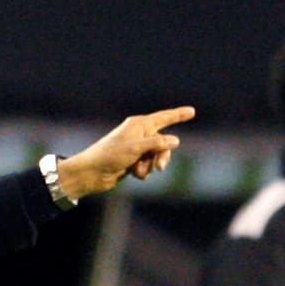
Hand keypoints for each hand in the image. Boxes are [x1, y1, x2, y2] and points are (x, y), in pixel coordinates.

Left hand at [57, 107, 195, 200]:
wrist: (92, 173)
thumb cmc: (110, 155)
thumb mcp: (136, 148)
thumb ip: (157, 143)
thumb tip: (176, 141)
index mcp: (139, 125)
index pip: (164, 118)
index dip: (178, 115)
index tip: (192, 111)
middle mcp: (139, 134)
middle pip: (164, 142)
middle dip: (163, 155)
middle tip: (160, 167)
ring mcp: (136, 148)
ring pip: (157, 156)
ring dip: (151, 166)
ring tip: (141, 172)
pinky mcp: (133, 161)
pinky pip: (148, 166)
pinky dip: (144, 171)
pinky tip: (134, 174)